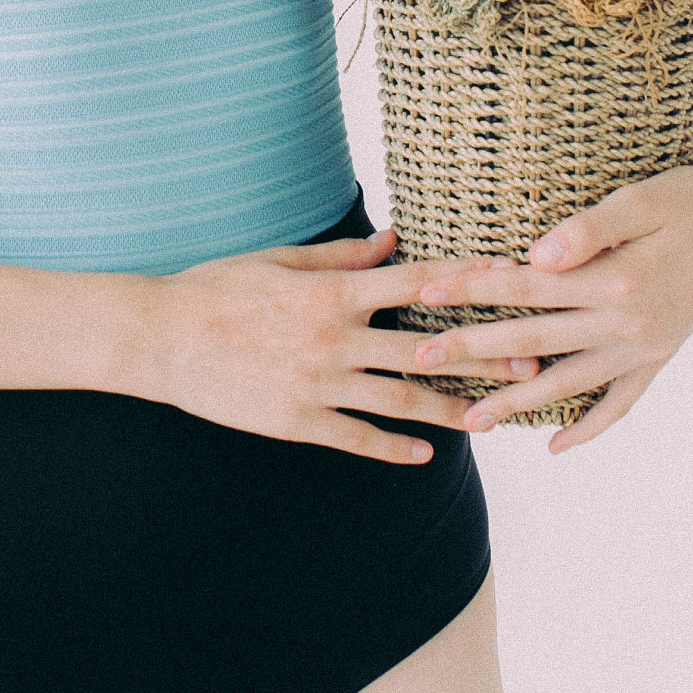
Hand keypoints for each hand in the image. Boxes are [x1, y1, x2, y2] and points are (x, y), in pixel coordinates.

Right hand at [132, 224, 545, 464]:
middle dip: (482, 356)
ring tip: (492, 418)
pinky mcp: (297, 420)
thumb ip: (341, 256)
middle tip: (532, 365)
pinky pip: (356, 436)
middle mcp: (332, 338)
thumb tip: (393, 238)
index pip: (416, 283)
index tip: (513, 278)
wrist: (160, 337)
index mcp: (331, 291)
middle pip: (424, 349)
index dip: (468, 279)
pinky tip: (426, 454)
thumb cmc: (218, 288)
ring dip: (450, 409)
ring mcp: (316, 383)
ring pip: (399, 400)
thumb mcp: (280, 260)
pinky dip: (394, 446)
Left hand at [399, 98, 692, 454]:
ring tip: (471, 423)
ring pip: (568, 383)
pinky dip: (590, 426)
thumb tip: (538, 255)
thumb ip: (590, 229)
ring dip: (517, 402)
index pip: (527, 287)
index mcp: (617, 281)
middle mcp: (628, 324)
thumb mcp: (644, 199)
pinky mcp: (659, 358)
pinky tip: (556, 445)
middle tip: (420, 359)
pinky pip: (620, 403)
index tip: (426, 292)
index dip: (474, 287)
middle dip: (473, 350)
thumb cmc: (689, 197)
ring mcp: (644, 348)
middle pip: (535, 341)